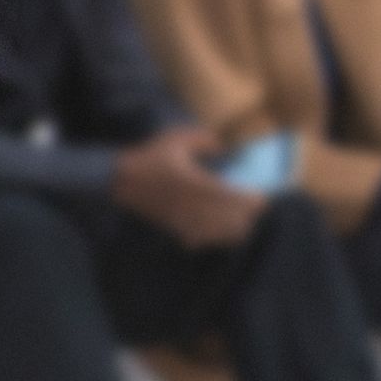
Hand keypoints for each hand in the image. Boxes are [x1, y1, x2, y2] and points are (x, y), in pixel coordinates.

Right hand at [109, 126, 261, 247]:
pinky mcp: (175, 229)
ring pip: (220, 236)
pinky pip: (201, 242)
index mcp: (199, 185)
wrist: (121, 181)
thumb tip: (222, 147)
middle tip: (250, 208)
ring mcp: (185, 222)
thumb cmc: (150, 157)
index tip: (260, 197)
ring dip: (233, 229)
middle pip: (235, 224)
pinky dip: (212, 238)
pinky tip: (214, 230)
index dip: (254, 202)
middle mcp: (195, 207)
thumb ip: (203, 140)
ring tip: (237, 220)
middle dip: (247, 217)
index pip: (236, 201)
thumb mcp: (176, 138)